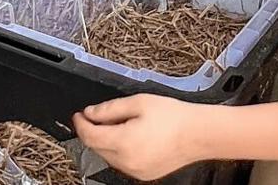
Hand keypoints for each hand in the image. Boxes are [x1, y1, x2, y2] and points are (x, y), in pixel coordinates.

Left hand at [73, 94, 208, 180]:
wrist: (198, 134)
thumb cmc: (174, 117)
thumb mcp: (139, 102)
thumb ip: (110, 109)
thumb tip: (91, 113)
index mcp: (123, 141)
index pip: (89, 135)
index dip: (81, 123)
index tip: (79, 115)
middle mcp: (126, 160)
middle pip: (97, 146)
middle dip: (94, 130)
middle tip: (102, 115)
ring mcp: (135, 171)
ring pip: (108, 156)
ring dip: (107, 141)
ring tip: (125, 124)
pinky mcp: (143, 175)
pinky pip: (122, 163)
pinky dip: (120, 151)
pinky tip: (133, 137)